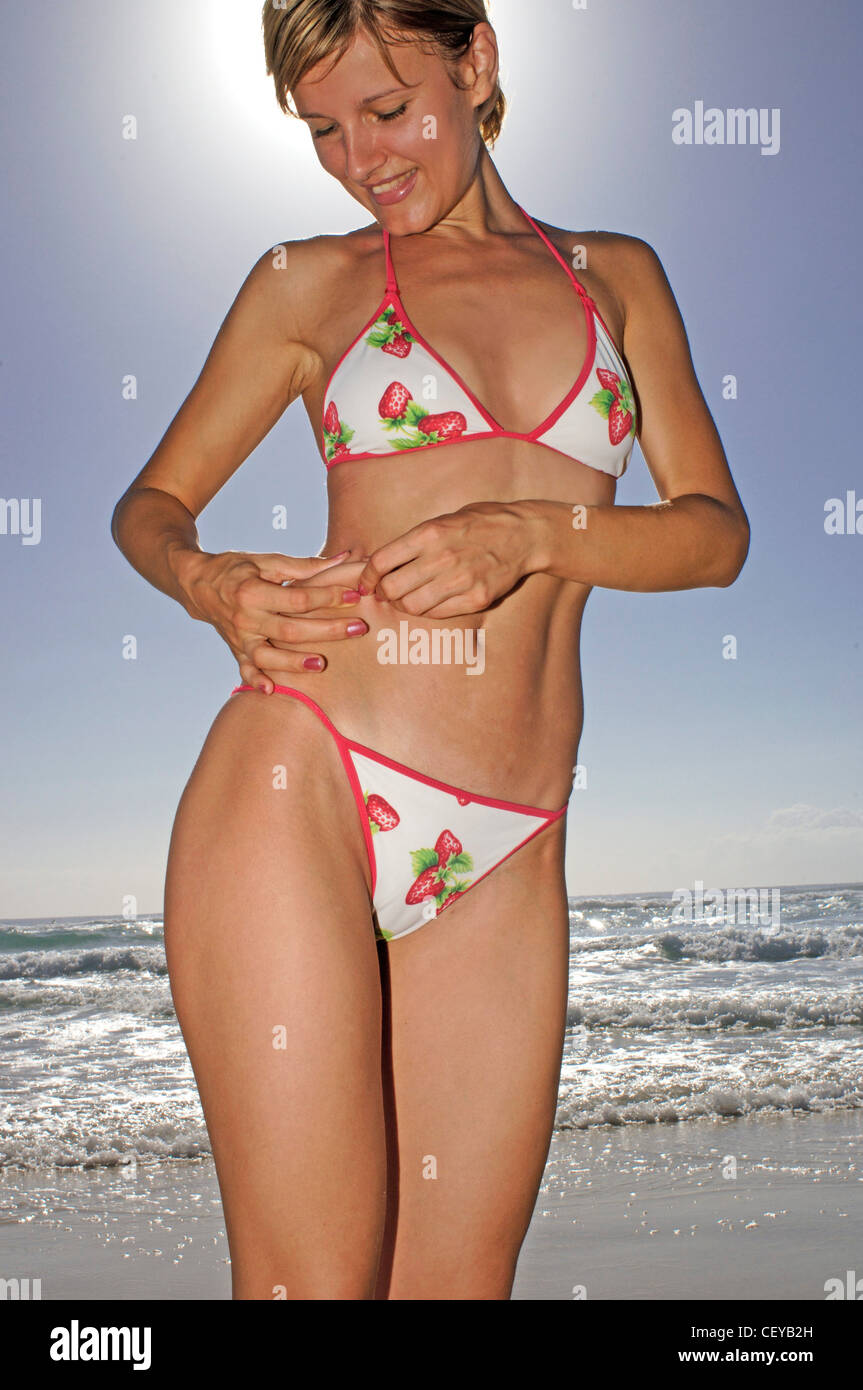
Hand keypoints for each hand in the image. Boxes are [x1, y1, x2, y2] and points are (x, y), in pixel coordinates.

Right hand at [175, 548, 369, 690]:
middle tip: (357, 628)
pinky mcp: (236, 651)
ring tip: (321, 664)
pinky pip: (245, 671)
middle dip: (326, 630)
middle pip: (290, 629)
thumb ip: (304, 565)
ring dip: (293, 663)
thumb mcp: (266, 561)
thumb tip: (343, 558)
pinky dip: (256, 682)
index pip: (298, 598)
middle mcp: (245, 618)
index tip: (354, 595)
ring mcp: (240, 638)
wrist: (198, 584)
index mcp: (253, 591)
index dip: (328, 596)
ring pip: (268, 656)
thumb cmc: (237, 569)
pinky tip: (272, 690)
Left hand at [355, 501, 539, 617]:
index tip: (366, 582)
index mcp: (429, 533)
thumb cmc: (480, 523)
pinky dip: (427, 611)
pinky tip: (431, 601)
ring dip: (403, 605)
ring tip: (407, 599)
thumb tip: (384, 562)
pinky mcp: (476, 598)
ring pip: (412, 606)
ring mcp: (460, 581)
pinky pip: (438, 614)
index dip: (367, 576)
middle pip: (392, 589)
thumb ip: (415, 541)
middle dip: (383, 593)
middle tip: (386, 592)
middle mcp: (442, 557)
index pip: (381, 561)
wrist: (524, 534)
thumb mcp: (443, 520)